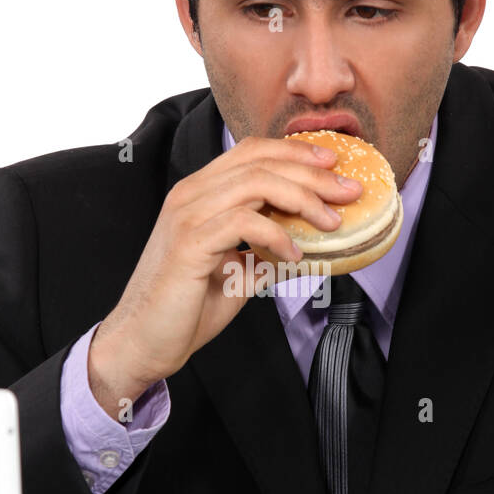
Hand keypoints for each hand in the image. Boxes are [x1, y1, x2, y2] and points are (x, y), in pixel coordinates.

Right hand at [87, 135, 362, 415]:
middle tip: (349, 191)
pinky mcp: (190, 243)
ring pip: (255, 182)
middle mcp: (191, 195)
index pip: (251, 152)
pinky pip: (243, 221)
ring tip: (331, 222)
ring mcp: (188, 215)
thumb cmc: (184, 308)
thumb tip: (306, 247)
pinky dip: (276, 234)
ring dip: (302, 198)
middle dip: (312, 172)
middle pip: (259, 161)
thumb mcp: (236, 272)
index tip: (333, 165)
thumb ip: (263, 252)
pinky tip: (295, 255)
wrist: (143, 341)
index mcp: (199, 194)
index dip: (295, 152)